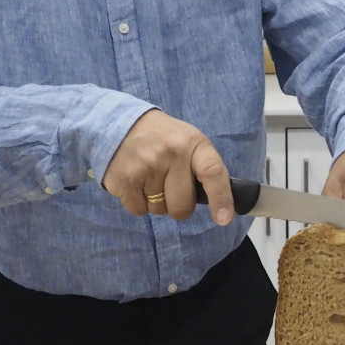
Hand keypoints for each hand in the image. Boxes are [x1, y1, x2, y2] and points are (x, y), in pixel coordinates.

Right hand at [101, 109, 233, 225]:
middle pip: (182, 206)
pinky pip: (139, 210)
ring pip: (159, 210)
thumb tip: (222, 209)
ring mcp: (147, 165)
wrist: (120, 124)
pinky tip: (135, 180)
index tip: (224, 219)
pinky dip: (137, 202)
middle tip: (168, 184)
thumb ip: (203, 169)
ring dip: (155, 201)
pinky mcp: (125, 178)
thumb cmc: (162, 138)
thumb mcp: (188, 141)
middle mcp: (171, 152)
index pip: (212, 172)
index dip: (221, 198)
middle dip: (177, 204)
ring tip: (149, 176)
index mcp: (193, 143)